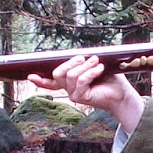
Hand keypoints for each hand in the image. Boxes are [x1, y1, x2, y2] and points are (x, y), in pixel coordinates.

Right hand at [27, 54, 144, 131]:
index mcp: (70, 82)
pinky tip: (99, 68)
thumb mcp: (95, 67)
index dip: (40, 80)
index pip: (51, 82)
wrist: (122, 95)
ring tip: (96, 62)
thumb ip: (83, 62)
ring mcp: (74, 94)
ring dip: (84, 65)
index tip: (30, 76)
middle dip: (71, 62)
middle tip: (85, 58)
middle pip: (58, 73)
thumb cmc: (110, 80)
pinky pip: (81, 81)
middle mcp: (69, 89)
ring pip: (70, 76)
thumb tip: (78, 55)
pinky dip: (90, 72)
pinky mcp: (82, 98)